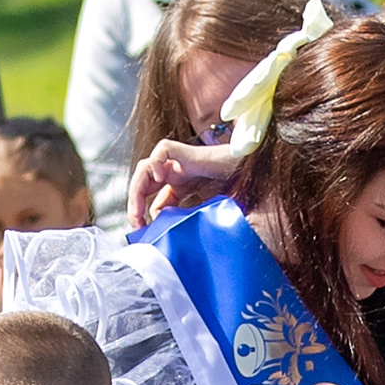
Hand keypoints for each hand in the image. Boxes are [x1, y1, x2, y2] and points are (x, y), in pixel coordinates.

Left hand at [128, 138, 243, 228]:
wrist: (250, 173)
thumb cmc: (234, 190)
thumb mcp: (203, 211)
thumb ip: (186, 219)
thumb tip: (168, 234)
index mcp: (178, 184)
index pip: (149, 197)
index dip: (141, 212)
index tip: (143, 229)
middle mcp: (174, 171)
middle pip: (141, 182)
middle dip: (134, 202)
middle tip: (136, 222)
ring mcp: (178, 160)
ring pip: (145, 168)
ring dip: (137, 188)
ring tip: (140, 208)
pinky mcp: (185, 150)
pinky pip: (161, 151)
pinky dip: (155, 163)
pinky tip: (161, 179)